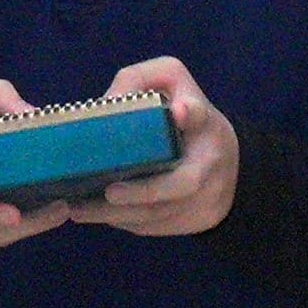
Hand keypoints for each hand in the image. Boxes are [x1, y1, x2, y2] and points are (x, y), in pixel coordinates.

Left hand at [70, 59, 240, 239]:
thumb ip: (139, 81)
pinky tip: (100, 216)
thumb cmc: (184, 115)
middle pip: (184, 183)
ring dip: (119, 215)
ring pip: (163, 213)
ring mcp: (208, 195)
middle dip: (144, 191)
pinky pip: (157, 226)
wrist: (227, 164)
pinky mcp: (197, 220)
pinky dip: (126, 223)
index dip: (189, 114)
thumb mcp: (171, 84)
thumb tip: (105, 104)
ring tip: (80, 210)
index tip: (179, 110)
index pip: (200, 116)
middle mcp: (211, 160)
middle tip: (108, 193)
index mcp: (204, 123)